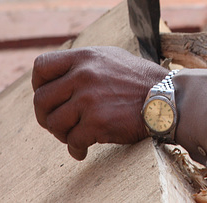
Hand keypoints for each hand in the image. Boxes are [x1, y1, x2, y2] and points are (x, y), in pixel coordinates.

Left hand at [32, 46, 168, 159]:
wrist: (168, 98)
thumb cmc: (140, 80)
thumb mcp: (110, 58)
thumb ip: (83, 64)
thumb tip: (57, 75)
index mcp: (84, 57)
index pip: (41, 67)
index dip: (38, 85)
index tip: (49, 97)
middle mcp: (83, 75)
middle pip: (41, 100)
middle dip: (45, 116)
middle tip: (58, 124)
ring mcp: (89, 98)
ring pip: (53, 123)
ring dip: (61, 134)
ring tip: (74, 135)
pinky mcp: (98, 121)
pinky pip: (73, 141)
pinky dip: (76, 149)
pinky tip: (83, 149)